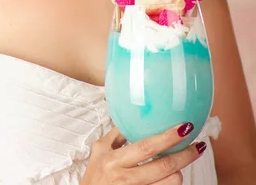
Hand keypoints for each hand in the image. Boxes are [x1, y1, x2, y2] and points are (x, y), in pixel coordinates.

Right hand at [81, 123, 205, 183]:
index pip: (146, 146)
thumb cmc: (94, 177)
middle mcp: (124, 178)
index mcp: (114, 160)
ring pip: (169, 183)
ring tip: (179, 165)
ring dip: (178, 173)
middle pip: (164, 167)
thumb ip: (115, 134)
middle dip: (185, 155)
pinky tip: (169, 178)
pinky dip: (169, 184)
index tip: (185, 127)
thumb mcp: (99, 152)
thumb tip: (131, 115)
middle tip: (198, 146)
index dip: (168, 137)